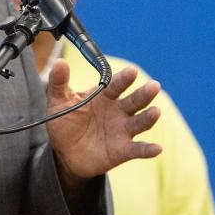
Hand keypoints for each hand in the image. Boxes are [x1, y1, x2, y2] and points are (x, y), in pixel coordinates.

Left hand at [45, 60, 161, 184]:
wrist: (63, 152)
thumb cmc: (64, 122)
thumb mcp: (58, 101)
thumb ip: (59, 82)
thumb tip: (60, 61)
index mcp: (104, 96)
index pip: (116, 85)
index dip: (124, 78)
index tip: (132, 71)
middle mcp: (118, 111)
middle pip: (134, 101)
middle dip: (144, 94)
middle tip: (154, 85)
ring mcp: (122, 131)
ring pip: (140, 122)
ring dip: (149, 117)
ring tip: (156, 111)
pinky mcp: (123, 150)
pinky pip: (138, 149)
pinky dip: (148, 149)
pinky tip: (157, 148)